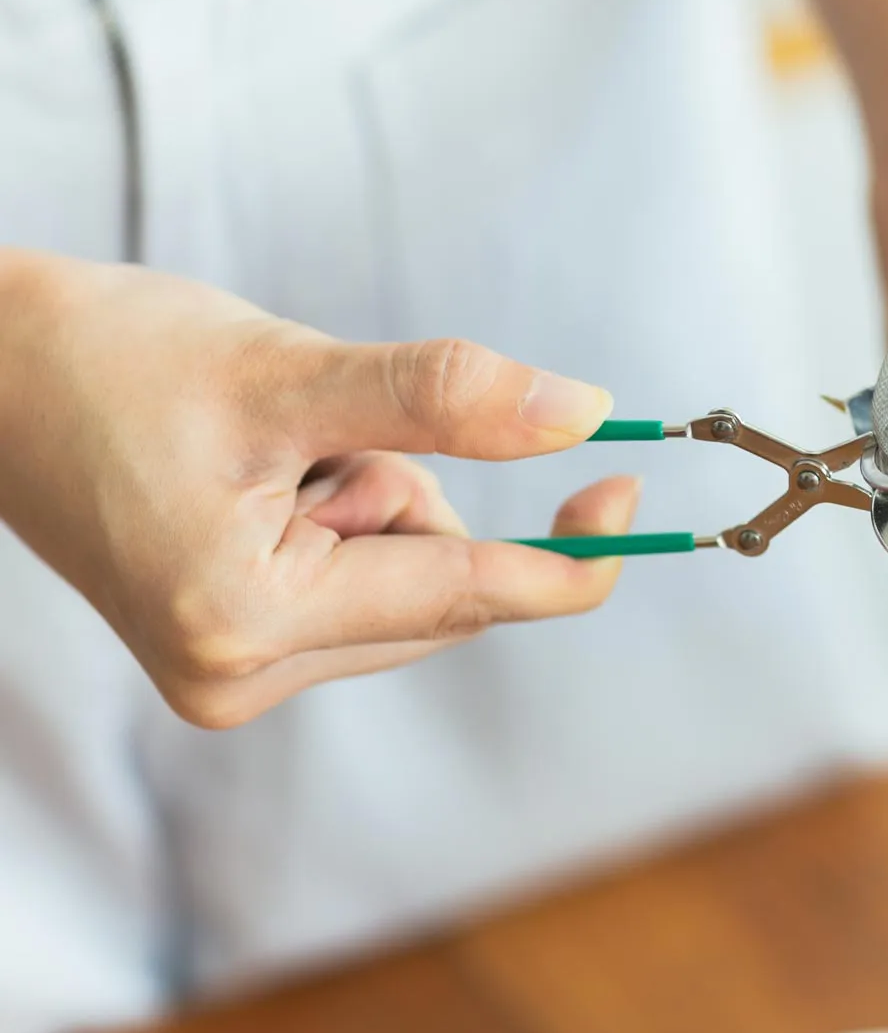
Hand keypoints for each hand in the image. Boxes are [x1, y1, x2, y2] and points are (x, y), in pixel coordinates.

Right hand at [0, 250, 636, 728]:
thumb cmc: (107, 358)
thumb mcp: (290, 368)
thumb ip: (445, 396)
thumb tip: (584, 415)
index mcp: (245, 622)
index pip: (466, 595)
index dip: (569, 552)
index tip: (634, 493)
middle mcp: (239, 674)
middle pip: (442, 591)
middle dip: (416, 492)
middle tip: (323, 427)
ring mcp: (233, 668)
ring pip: (407, 580)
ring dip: (378, 494)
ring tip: (268, 445)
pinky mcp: (231, 641)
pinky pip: (361, 578)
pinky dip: (347, 511)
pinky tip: (260, 471)